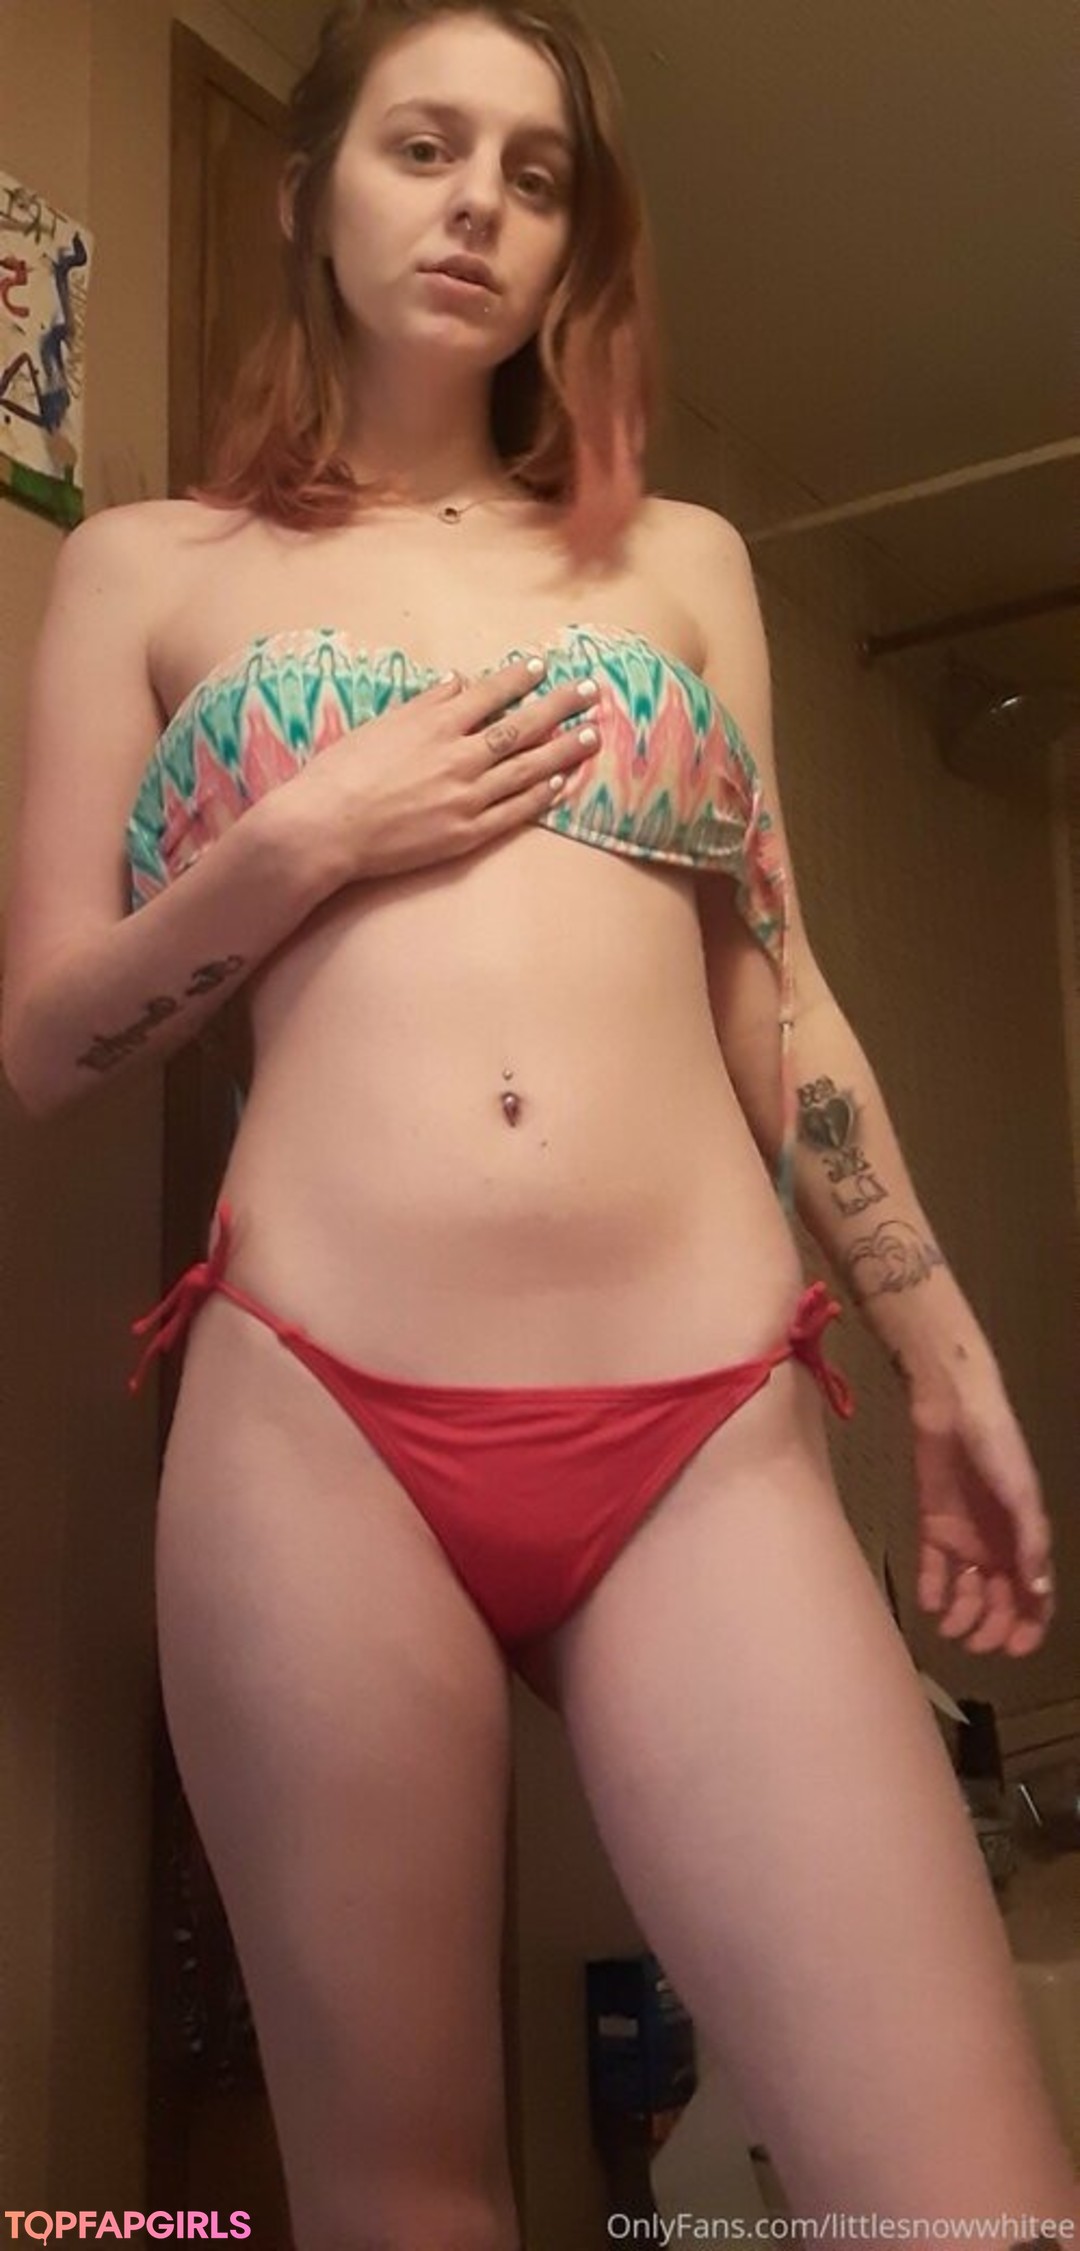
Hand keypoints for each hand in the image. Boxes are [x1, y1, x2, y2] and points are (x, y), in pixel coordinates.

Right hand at [294, 654, 602, 883]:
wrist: (325, 827)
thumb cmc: (342, 774)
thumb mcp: (380, 725)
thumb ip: (424, 704)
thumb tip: (458, 681)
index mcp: (435, 724)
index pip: (489, 693)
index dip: (519, 678)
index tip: (543, 666)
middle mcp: (458, 755)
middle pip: (522, 726)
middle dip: (560, 706)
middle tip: (591, 691)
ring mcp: (466, 796)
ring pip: (528, 768)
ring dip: (564, 750)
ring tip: (592, 735)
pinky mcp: (465, 832)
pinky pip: (514, 811)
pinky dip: (540, 796)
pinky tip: (561, 783)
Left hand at [911, 1344, 1055, 1656]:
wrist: (951, 1409)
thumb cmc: (995, 1447)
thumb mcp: (1021, 1495)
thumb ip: (1029, 1542)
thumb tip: (1039, 1591)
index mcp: (1025, 1538)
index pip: (1034, 1593)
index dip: (1030, 1625)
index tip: (1016, 1649)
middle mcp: (997, 1543)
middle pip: (1000, 1599)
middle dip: (993, 1626)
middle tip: (976, 1645)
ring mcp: (965, 1536)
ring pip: (968, 1590)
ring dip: (962, 1614)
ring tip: (949, 1628)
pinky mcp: (933, 1524)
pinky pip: (933, 1567)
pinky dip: (932, 1588)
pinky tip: (929, 1602)